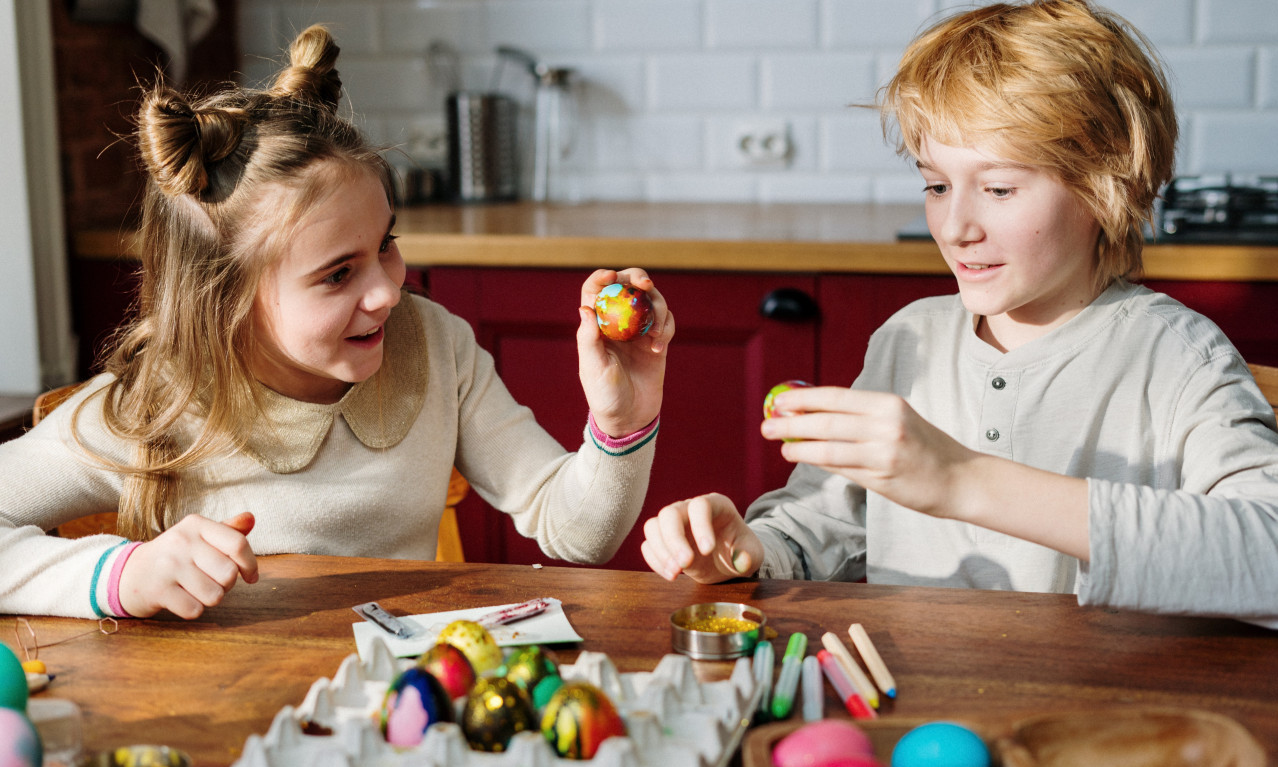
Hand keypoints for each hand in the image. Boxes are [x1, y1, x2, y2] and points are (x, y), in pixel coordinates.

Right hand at [117, 512, 258, 618]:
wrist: (129, 573)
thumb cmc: (175, 555)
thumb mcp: (199, 537)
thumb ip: (227, 530)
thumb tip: (251, 518)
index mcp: (196, 524)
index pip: (238, 544)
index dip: (251, 564)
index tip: (251, 576)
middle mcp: (181, 540)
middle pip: (229, 574)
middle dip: (226, 585)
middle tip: (211, 581)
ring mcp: (168, 565)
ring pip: (215, 595)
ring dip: (209, 598)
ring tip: (194, 589)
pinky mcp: (158, 590)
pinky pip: (195, 610)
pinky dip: (192, 610)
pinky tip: (181, 599)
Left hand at [577, 268, 674, 436]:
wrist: (630, 419)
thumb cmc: (604, 396)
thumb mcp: (593, 368)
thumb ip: (589, 338)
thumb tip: (585, 307)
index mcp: (596, 326)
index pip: (596, 291)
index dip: (603, 277)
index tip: (613, 276)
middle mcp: (618, 323)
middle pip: (628, 287)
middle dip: (637, 279)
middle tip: (645, 285)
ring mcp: (639, 331)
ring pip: (651, 301)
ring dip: (658, 309)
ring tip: (657, 335)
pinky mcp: (657, 342)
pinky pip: (666, 323)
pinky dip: (667, 328)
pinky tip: (659, 348)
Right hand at [640, 493, 762, 582]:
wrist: (728, 559)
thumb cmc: (741, 550)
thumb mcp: (753, 554)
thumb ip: (749, 556)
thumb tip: (741, 560)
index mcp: (716, 505)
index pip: (700, 506)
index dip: (700, 526)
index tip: (707, 551)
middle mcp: (690, 509)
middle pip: (670, 513)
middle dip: (674, 541)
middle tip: (684, 566)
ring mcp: (674, 523)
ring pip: (653, 526)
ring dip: (661, 552)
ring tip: (676, 574)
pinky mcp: (663, 540)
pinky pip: (648, 545)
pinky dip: (655, 561)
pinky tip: (671, 575)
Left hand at [759, 387, 973, 518]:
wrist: (961, 479)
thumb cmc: (924, 449)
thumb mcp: (897, 421)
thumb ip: (859, 418)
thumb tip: (811, 415)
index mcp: (888, 403)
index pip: (836, 397)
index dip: (804, 398)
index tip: (779, 401)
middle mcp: (886, 423)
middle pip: (827, 420)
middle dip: (792, 422)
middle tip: (767, 424)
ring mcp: (884, 451)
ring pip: (829, 446)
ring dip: (798, 446)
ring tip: (779, 445)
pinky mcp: (883, 476)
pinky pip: (840, 467)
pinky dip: (817, 461)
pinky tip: (800, 458)